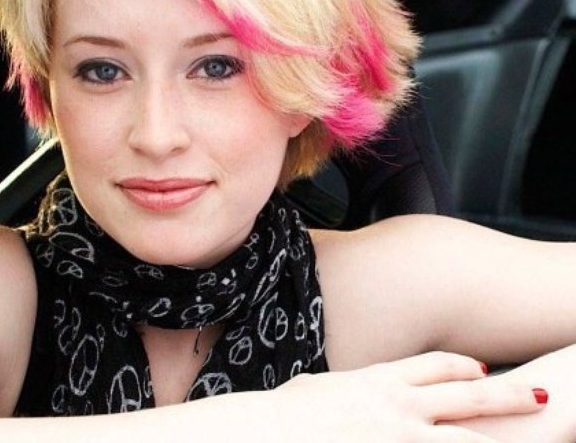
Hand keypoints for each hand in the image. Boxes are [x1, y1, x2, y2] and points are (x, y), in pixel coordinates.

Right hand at [271, 352, 545, 441]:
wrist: (262, 434)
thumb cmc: (280, 415)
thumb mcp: (316, 389)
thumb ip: (342, 388)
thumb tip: (345, 389)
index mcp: (377, 381)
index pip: (432, 365)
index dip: (461, 366)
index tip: (481, 369)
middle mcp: (397, 405)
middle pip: (465, 396)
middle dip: (507, 396)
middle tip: (539, 396)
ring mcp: (399, 437)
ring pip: (467, 439)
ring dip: (497, 440)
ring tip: (536, 437)